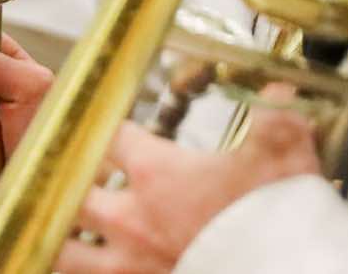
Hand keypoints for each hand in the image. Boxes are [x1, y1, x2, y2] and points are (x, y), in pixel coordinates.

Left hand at [53, 110, 322, 273]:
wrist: (288, 270)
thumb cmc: (276, 219)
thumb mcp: (282, 156)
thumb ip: (274, 118)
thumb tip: (278, 91)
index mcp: (155, 172)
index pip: (105, 135)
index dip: (100, 124)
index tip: (98, 120)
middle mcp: (130, 218)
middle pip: (66, 189)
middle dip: (65, 179)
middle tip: (70, 173)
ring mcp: (126, 265)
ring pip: (62, 248)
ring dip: (61, 235)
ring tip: (59, 228)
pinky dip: (78, 271)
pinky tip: (86, 266)